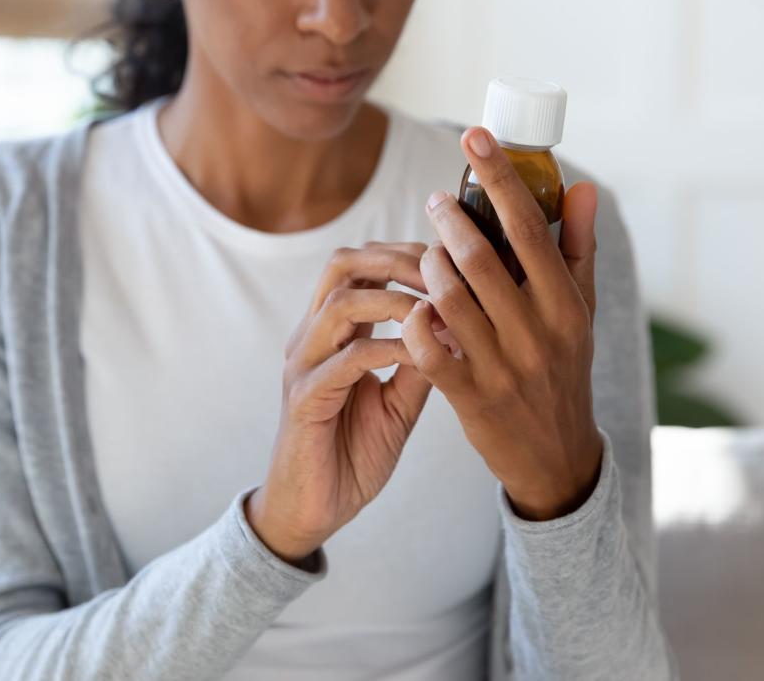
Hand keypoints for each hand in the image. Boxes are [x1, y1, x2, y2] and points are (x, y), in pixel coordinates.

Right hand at [247, 242, 433, 564]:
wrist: (315, 510)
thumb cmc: (353, 453)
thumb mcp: (400, 402)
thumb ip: (421, 363)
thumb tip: (460, 325)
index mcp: (332, 331)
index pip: (361, 263)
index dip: (406, 252)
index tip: (451, 260)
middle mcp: (312, 337)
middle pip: (343, 264)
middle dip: (399, 260)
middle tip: (445, 273)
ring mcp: (303, 365)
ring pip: (341, 303)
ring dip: (396, 300)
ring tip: (437, 312)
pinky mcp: (303, 399)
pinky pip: (346, 359)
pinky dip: (388, 348)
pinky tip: (421, 355)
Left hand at [401, 126, 603, 521]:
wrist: (556, 454)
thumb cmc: (564, 366)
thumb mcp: (581, 309)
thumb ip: (577, 246)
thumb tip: (582, 186)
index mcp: (566, 304)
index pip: (529, 227)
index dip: (499, 177)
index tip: (474, 136)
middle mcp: (537, 333)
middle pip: (480, 258)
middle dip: (449, 220)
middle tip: (435, 202)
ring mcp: (502, 366)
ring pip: (448, 299)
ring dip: (428, 267)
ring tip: (426, 253)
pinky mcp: (470, 397)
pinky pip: (428, 350)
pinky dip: (416, 320)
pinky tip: (415, 305)